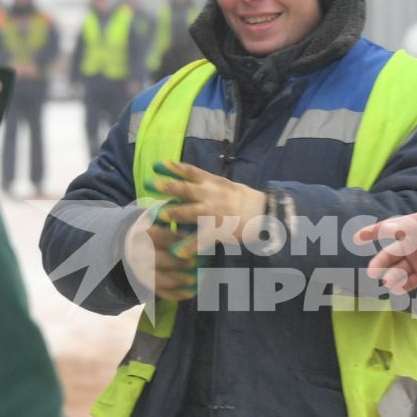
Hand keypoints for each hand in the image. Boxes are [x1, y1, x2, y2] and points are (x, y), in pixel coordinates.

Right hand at [121, 210, 197, 302]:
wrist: (129, 244)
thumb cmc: (152, 227)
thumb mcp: (157, 216)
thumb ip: (172, 211)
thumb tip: (191, 204)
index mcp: (143, 234)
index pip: (160, 237)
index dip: (178, 239)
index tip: (194, 241)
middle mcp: (139, 252)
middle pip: (157, 259)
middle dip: (177, 262)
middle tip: (195, 263)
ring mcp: (140, 270)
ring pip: (157, 278)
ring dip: (176, 280)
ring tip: (194, 280)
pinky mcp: (145, 283)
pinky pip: (160, 291)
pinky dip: (175, 294)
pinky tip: (191, 293)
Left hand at [148, 161, 271, 250]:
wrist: (267, 214)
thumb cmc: (248, 201)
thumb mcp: (230, 186)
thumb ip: (211, 184)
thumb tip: (193, 180)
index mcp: (215, 183)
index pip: (191, 172)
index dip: (174, 168)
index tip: (157, 165)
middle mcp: (213, 196)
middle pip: (186, 189)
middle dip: (167, 186)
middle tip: (149, 183)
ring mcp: (215, 213)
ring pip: (190, 212)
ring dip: (173, 212)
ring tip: (157, 214)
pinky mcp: (219, 230)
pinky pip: (202, 239)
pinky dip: (189, 246)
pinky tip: (176, 251)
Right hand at [355, 208, 416, 293]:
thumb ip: (406, 225)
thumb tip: (383, 228)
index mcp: (413, 226)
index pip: (389, 228)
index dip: (372, 232)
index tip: (357, 239)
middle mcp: (414, 243)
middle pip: (391, 254)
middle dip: (380, 262)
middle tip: (372, 272)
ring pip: (398, 269)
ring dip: (391, 276)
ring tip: (389, 282)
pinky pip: (410, 281)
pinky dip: (402, 286)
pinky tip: (396, 288)